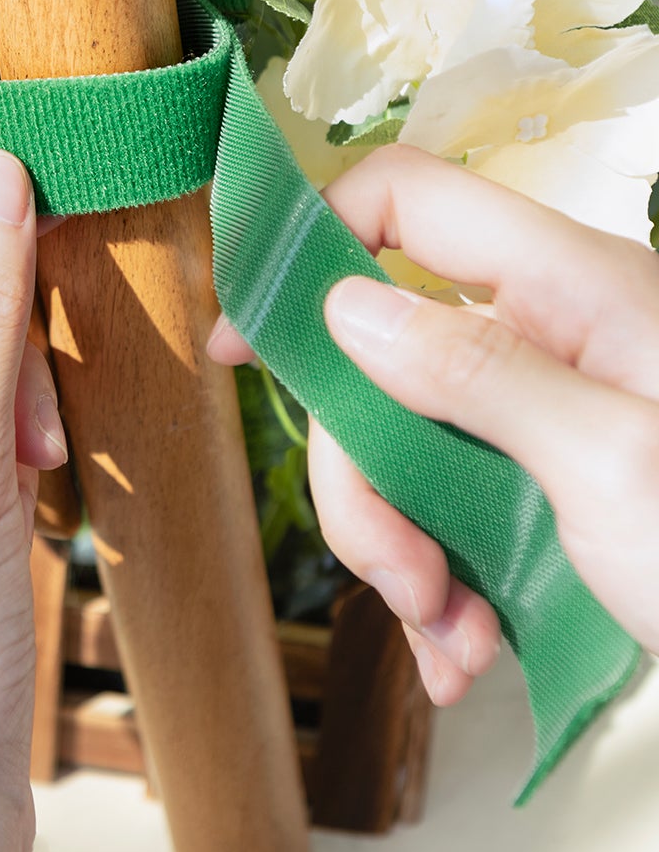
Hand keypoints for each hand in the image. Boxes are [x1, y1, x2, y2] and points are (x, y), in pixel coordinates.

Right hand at [209, 145, 658, 703]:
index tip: (244, 342)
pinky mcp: (550, 488)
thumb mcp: (607, 464)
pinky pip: (454, 515)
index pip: (408, 197)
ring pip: (408, 451)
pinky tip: (470, 654)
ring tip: (452, 641)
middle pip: (384, 360)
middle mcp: (551, 336)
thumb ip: (472, 374)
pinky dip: (444, 589)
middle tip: (401, 576)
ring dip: (403, 554)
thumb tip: (348, 305)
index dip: (310, 243)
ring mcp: (548, 415)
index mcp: (570, 287)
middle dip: (367, 479)